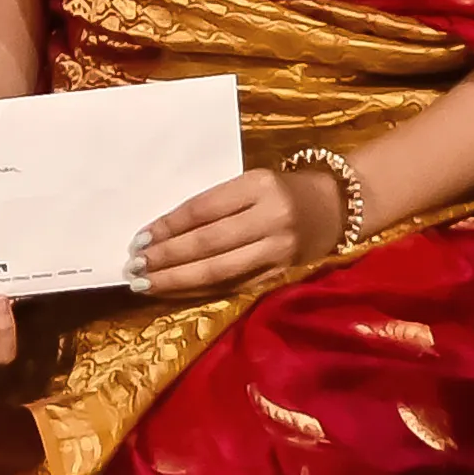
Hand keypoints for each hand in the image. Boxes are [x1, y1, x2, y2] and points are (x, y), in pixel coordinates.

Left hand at [123, 164, 334, 304]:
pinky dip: (201, 291)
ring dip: (178, 279)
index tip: (140, 238)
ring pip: (220, 270)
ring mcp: (278, 251)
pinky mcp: (281, 274)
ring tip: (146, 283)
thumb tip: (163, 230)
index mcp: (258, 187)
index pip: (203, 209)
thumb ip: (215, 203)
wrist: (339, 207)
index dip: (169, 226)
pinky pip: (235, 286)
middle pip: (208, 244)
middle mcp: (270, 219)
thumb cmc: (283, 189)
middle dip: (167, 258)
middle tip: (134, 266)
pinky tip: (175, 292)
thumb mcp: (251, 182)